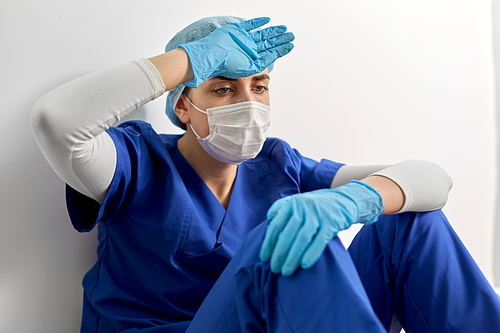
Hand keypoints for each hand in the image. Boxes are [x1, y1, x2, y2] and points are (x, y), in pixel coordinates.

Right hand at [179, 17, 293, 86]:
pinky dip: (258, 22)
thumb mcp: (248, 68)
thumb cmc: (226, 66)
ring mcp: (243, 39)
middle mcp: (249, 48)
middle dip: (280, 39)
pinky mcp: (236, 30)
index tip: (290, 45)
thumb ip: (262, 63)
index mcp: (252, 58)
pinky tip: (267, 20)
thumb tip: (274, 57)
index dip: (281, 48)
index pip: (270, 52)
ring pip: (261, 33)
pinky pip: (249, 24)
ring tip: (284, 29)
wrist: (212, 56)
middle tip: (291, 35)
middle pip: (268, 42)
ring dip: (273, 31)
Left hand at [259, 181, 383, 275]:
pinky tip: (304, 265)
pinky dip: (311, 253)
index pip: (276, 226)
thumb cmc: (316, 205)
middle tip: (274, 269)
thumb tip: (269, 218)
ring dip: (292, 257)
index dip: (268, 243)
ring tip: (286, 272)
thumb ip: (283, 207)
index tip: (264, 258)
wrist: (344, 199)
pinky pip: (319, 241)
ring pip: (301, 239)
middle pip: (287, 234)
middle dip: (279, 254)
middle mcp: (303, 207)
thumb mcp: (298, 201)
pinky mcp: (331, 223)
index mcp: (291, 204)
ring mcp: (318, 215)